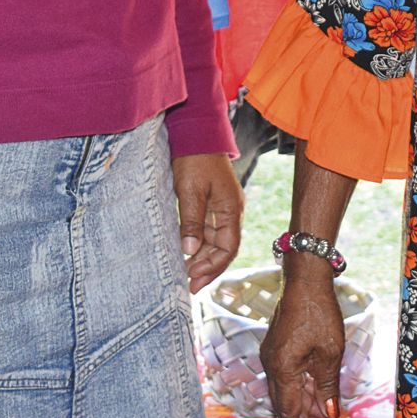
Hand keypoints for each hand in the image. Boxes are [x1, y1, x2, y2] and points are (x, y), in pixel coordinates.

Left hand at [171, 152, 242, 291]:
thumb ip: (191, 220)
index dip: (212, 267)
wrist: (196, 132)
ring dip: (201, 257)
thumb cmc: (195, 158)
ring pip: (214, 241)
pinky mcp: (210, 202)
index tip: (194, 281)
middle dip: (207, 267)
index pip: (227, 248)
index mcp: (232, 209)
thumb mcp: (190, 190)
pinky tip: (185, 251)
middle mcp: (231, 211)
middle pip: (223, 248)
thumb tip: (190, 250)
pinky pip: (207, 230)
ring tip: (185, 273)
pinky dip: (197, 243)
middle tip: (188, 284)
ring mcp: (222, 207)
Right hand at [263, 260, 345, 417]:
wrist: (305, 279)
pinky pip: (285, 376)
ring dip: (303, 403)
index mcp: (282, 369)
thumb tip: (329, 413)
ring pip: (285, 390)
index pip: (288, 412)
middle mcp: (271, 365)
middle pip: (285, 404)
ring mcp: (271, 355)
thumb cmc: (319, 312)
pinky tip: (315, 391)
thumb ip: (327, 386)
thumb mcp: (330, 352)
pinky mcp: (275, 348)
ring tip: (323, 415)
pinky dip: (300, 387)